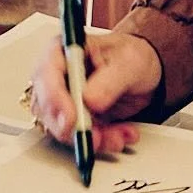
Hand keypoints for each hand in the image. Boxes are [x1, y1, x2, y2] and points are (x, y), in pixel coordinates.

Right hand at [28, 31, 162, 155]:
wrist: (145, 73)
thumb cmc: (133, 56)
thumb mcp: (129, 61)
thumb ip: (110, 79)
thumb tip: (89, 99)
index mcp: (65, 51)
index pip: (46, 73)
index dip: (54, 98)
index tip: (71, 118)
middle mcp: (58, 77)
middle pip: (48, 107)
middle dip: (72, 127)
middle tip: (96, 136)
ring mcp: (64, 101)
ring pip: (63, 128)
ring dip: (92, 137)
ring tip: (118, 135)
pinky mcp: (75, 120)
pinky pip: (79, 137)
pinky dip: (102, 141)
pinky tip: (121, 135)